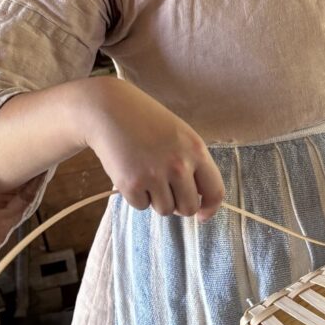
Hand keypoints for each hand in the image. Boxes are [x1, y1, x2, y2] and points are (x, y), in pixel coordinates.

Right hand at [80, 77, 224, 219]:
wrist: (110, 110)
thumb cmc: (147, 122)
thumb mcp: (181, 136)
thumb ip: (193, 164)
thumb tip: (198, 199)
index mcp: (196, 150)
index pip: (215, 191)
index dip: (210, 208)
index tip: (203, 215)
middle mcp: (179, 165)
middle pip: (189, 208)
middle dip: (180, 205)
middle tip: (168, 191)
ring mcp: (155, 176)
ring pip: (165, 210)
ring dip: (157, 199)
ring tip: (148, 175)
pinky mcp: (131, 185)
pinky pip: (141, 206)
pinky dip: (137, 196)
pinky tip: (132, 174)